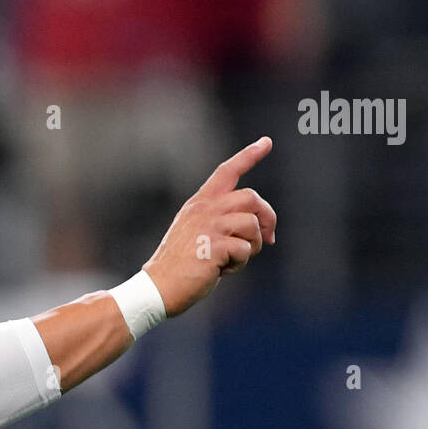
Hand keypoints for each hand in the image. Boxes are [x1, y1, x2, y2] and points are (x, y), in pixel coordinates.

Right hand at [142, 137, 276, 317]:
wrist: (159, 286)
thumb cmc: (179, 264)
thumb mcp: (196, 232)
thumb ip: (220, 221)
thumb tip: (258, 226)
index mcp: (198, 203)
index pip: (226, 172)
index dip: (248, 156)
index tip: (266, 142)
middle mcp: (204, 210)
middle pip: (251, 197)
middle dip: (267, 217)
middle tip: (268, 238)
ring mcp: (209, 227)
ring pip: (252, 224)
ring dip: (253, 245)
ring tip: (236, 259)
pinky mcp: (214, 248)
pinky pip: (245, 249)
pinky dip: (240, 263)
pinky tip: (223, 270)